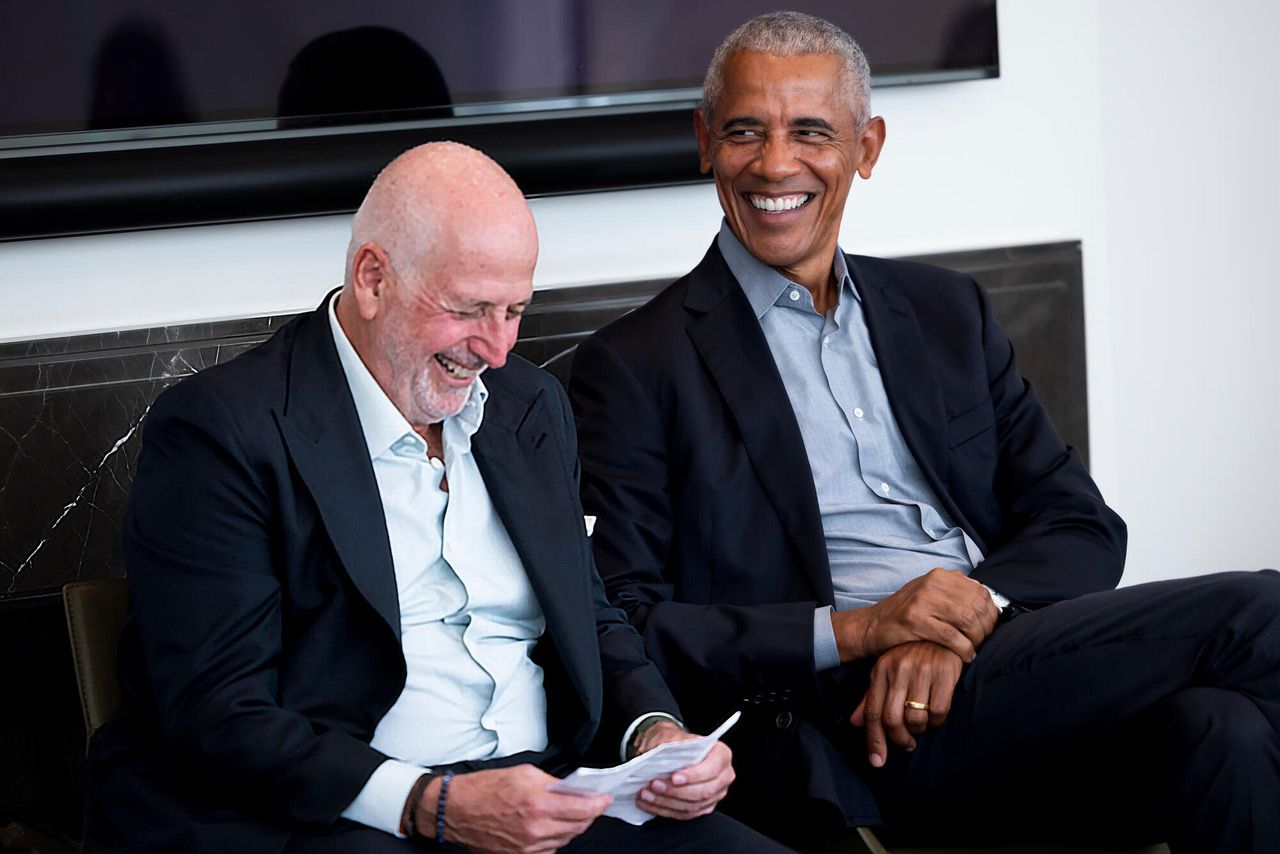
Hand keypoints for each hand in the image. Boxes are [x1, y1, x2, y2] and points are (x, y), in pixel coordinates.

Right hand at [423, 764, 610, 853]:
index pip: (583, 809)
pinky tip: (548, 826)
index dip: (599, 804)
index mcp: (538, 804)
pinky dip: (554, 838)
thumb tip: (570, 789)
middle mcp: (536, 829)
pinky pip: (549, 849)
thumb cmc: (484, 789)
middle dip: (588, 814)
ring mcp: (528, 847)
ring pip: (565, 840)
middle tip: (590, 803)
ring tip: (567, 812)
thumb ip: (551, 782)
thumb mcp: (523, 772)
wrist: (456, 810)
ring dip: (571, 827)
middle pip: (578, 827)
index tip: (604, 798)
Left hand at [633, 721, 735, 819]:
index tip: (674, 778)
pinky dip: (665, 809)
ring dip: (666, 802)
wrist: (671, 751)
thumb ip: (671, 748)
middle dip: (675, 791)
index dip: (693, 776)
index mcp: (721, 755)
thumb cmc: (675, 743)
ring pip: (692, 806)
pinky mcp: (703, 808)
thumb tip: (661, 759)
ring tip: (647, 794)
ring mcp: (715, 795)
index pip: (712, 769)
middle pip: (703, 792)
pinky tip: (650, 803)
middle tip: (654, 785)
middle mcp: (723, 776)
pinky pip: (685, 814)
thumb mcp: (673, 737)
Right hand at [831, 569, 996, 662]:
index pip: (981, 592)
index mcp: (940, 575)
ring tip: (973, 649)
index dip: (991, 612)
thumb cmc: (907, 614)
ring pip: (967, 621)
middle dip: (985, 629)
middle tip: (981, 642)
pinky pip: (951, 636)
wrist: (873, 625)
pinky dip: (964, 649)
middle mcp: (932, 583)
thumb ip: (956, 593)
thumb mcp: (931, 594)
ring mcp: (922, 600)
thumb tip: (989, 600)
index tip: (989, 628)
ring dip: (976, 640)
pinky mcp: (915, 620)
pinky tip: (965, 655)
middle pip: (976, 607)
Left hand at [849, 641, 963, 768]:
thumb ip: (871, 698)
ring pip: (916, 718)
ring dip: (919, 730)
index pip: (872, 712)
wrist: (941, 633)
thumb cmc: (911, 657)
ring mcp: (922, 670)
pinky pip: (939, 711)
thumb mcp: (887, 673)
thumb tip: (854, 724)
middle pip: (892, 719)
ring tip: (922, 725)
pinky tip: (936, 716)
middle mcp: (898, 670)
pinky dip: (937, 722)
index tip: (877, 761)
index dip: (874, 740)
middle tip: (907, 744)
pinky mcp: (944, 672)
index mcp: (880, 671)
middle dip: (899, 740)